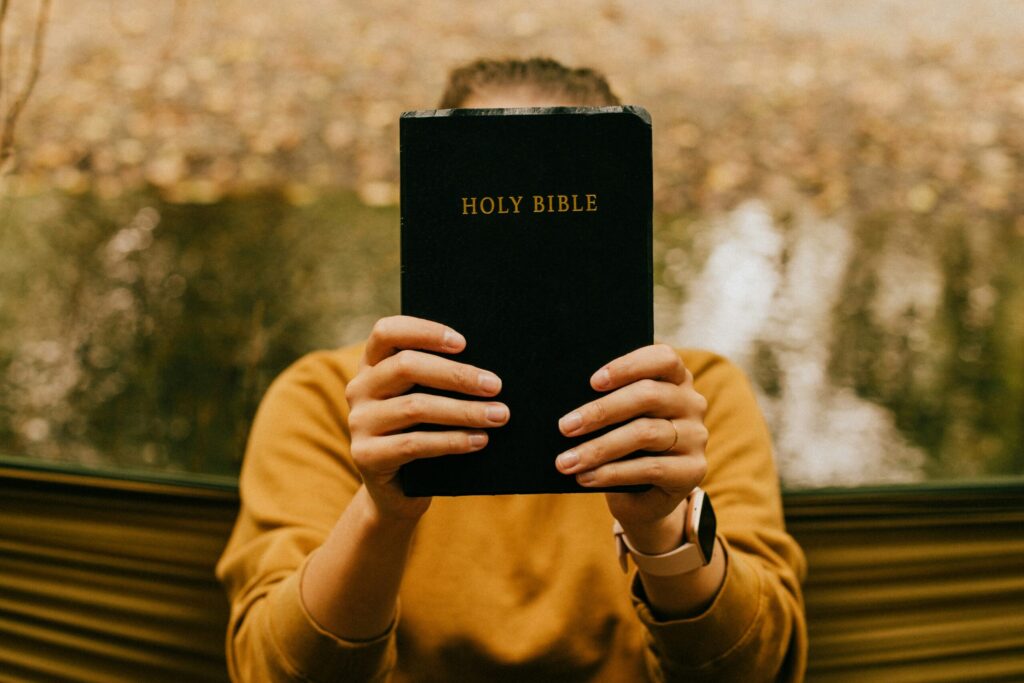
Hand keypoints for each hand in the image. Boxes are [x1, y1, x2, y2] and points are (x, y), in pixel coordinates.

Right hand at [345, 315, 508, 520]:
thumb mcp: (427, 400)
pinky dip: (452, 441)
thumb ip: (440, 381)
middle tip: (494, 385)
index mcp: (372, 365)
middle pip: (405, 366)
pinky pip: (414, 444)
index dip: (424, 331)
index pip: (387, 332)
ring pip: (415, 407)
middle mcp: (359, 388)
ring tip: (498, 415)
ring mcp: (358, 422)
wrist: (397, 491)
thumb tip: (487, 372)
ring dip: (463, 410)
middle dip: (456, 375)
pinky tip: (480, 440)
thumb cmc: (423, 434)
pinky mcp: (365, 456)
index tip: (463, 342)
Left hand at [555, 344, 708, 552]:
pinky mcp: (693, 470)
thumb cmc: (624, 444)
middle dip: (601, 411)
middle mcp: (691, 403)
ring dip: (599, 448)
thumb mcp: (618, 419)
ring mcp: (696, 436)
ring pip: (645, 433)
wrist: (645, 494)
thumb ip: (607, 402)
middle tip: (565, 427)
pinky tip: (586, 477)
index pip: (663, 359)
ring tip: (567, 461)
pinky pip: (650, 468)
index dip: (628, 366)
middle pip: (648, 396)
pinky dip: (612, 473)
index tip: (593, 382)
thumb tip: (568, 402)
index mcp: (675, 379)